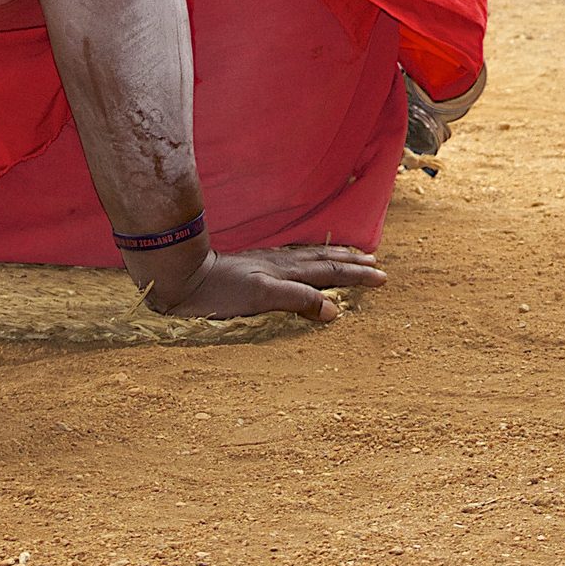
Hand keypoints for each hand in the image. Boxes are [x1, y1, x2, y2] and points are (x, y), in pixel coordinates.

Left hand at [131, 244, 385, 321]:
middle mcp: (280, 264)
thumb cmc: (218, 293)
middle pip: (323, 260)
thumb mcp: (260, 298)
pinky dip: (310, 260)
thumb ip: (297, 300)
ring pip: (309, 258)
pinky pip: (294, 260)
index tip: (381, 277)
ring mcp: (267, 264)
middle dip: (350, 262)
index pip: (329, 273)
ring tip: (349, 256)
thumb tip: (333, 309)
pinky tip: (303, 262)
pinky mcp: (254, 267)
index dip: (356, 275)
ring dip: (333, 258)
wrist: (182, 277)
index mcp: (286, 272)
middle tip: (375, 262)